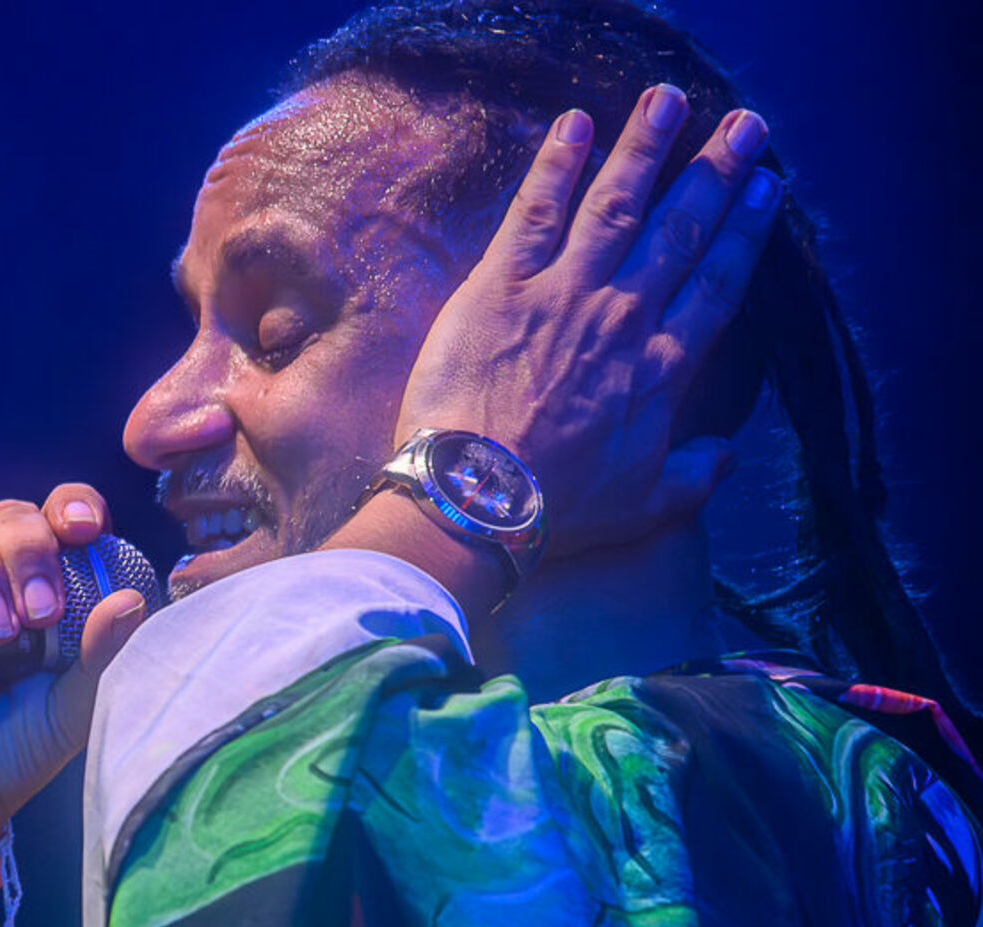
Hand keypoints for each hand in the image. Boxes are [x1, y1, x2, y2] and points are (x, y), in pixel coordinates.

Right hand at [0, 486, 147, 859]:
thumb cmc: (14, 753)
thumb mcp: (73, 710)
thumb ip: (104, 659)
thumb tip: (131, 600)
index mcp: (45, 588)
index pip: (58, 518)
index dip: (71, 507)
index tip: (82, 530)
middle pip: (8, 518)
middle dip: (28, 554)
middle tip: (38, 615)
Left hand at [395, 83, 781, 554]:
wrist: (479, 500)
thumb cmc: (557, 510)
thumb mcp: (644, 507)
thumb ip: (694, 475)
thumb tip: (725, 452)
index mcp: (662, 368)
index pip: (716, 285)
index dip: (743, 234)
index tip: (763, 192)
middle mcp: (623, 318)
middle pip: (679, 230)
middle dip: (713, 172)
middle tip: (743, 126)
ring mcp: (563, 295)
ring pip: (616, 205)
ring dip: (645, 148)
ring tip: (667, 100)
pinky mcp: (500, 287)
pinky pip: (536, 213)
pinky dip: (558, 165)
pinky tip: (576, 124)